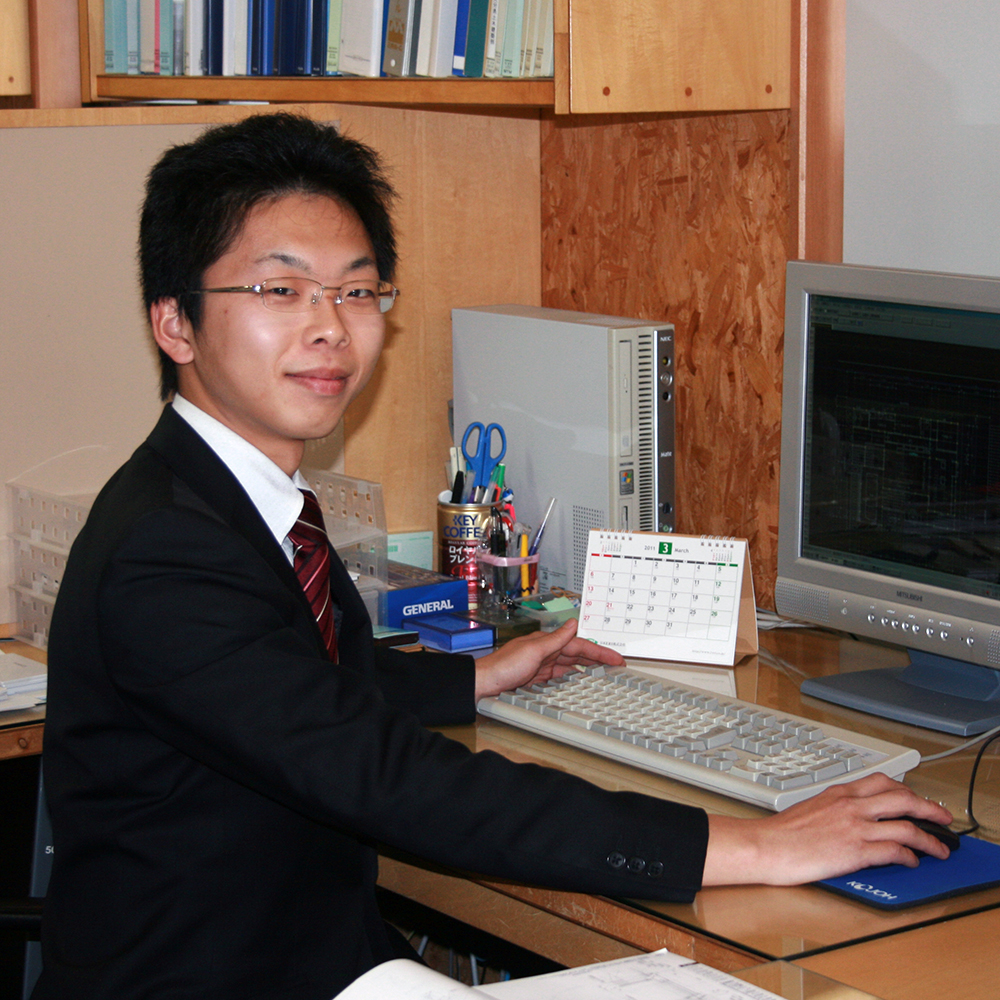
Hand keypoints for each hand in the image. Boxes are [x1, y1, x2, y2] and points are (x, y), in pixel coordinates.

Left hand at [474, 618, 624, 701]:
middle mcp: (545, 652)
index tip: (615, 658)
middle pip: (577, 654)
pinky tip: (579, 681)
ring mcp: (541, 665)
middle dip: (597, 658)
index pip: (579, 645)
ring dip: (587, 667)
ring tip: (603, 672)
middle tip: (616, 665)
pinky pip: (560, 676)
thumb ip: (556, 639)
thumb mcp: (533, 650)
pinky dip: (572, 677)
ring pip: (570, 665)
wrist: (485, 683)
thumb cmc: (504, 666)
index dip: (598, 651)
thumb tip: (573, 623)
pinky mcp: (536, 678)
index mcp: (546, 642)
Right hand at [703, 773, 953, 886]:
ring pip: (906, 825)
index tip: (917, 799)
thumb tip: (852, 818)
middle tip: (943, 817)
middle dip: (929, 808)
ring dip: (930, 839)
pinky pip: (894, 850)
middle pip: (902, 799)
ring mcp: (854, 827)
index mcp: (838, 793)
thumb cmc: (781, 833)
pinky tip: (912, 861)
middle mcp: (850, 806)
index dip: (907, 790)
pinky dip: (910, 856)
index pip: (882, 782)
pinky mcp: (855, 851)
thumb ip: (835, 808)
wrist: (766, 846)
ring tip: (939, 848)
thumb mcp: (811, 808)